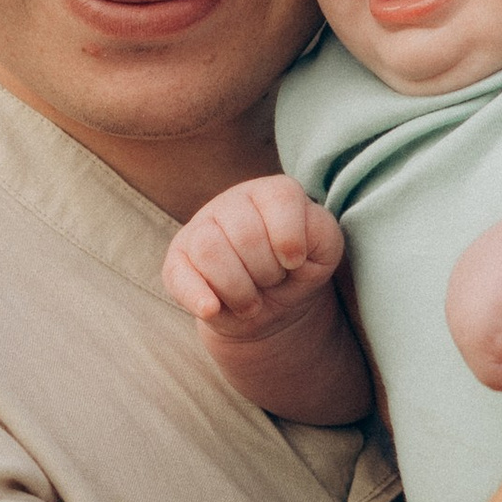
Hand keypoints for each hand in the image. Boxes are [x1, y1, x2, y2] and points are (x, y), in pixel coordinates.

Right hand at [162, 175, 347, 339]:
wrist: (269, 306)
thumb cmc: (298, 269)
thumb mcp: (324, 251)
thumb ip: (321, 234)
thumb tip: (288, 251)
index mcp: (271, 192)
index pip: (280, 198)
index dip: (290, 239)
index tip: (294, 262)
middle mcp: (232, 202)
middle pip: (246, 234)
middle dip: (267, 272)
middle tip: (271, 282)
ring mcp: (200, 229)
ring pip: (210, 251)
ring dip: (239, 290)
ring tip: (251, 302)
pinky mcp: (177, 261)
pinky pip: (178, 275)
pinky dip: (197, 296)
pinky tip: (212, 309)